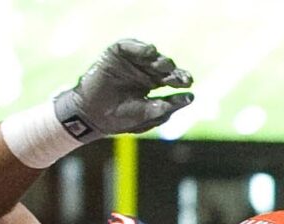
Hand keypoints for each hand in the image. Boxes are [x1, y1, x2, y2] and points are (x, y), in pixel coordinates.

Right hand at [53, 41, 193, 140]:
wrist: (92, 117)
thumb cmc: (120, 119)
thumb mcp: (149, 114)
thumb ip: (169, 106)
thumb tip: (192, 97)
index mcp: (152, 85)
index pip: (171, 79)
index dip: (181, 79)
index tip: (188, 83)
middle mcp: (142, 71)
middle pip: (163, 66)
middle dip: (173, 70)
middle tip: (179, 78)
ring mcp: (128, 62)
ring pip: (149, 55)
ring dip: (159, 59)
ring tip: (165, 66)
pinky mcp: (114, 54)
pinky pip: (128, 45)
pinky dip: (139, 46)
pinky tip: (150, 51)